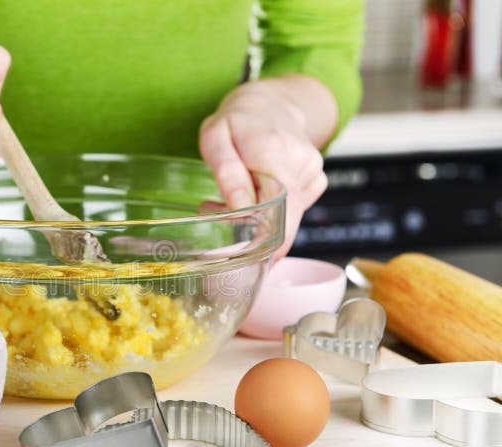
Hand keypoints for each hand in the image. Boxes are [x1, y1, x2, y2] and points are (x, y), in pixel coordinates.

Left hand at [199, 77, 331, 257]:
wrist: (270, 105)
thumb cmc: (237, 122)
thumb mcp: (215, 137)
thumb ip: (227, 172)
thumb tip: (240, 208)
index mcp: (272, 151)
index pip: (279, 209)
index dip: (266, 241)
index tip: (246, 255)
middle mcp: (300, 163)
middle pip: (284, 220)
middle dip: (254, 232)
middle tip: (220, 217)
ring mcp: (313, 173)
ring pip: (287, 217)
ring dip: (259, 218)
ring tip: (234, 195)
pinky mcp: (316, 182)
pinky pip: (292, 210)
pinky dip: (272, 210)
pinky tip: (258, 191)